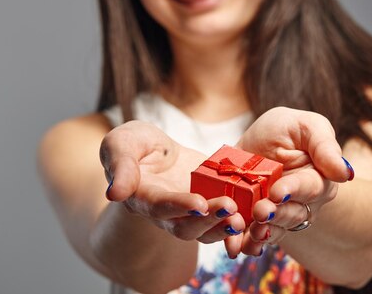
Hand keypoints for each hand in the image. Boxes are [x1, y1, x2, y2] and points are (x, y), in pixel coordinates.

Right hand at [101, 121, 245, 248]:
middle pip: (186, 226)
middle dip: (209, 219)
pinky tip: (256, 219)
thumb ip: (120, 164)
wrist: (155, 153)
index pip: (160, 206)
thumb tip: (115, 193)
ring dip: (225, 227)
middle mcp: (167, 213)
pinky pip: (223, 222)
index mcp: (143, 197)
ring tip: (243, 219)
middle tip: (230, 209)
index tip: (198, 204)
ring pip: (206, 230)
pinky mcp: (209, 206)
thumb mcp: (122, 142)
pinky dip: (239, 225)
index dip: (180, 207)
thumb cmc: (135, 145)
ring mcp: (189, 212)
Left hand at [232, 107, 354, 255]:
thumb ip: (324, 145)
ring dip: (260, 234)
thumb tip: (345, 172)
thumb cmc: (288, 130)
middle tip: (260, 211)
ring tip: (247, 232)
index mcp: (319, 179)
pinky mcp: (256, 224)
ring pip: (273, 231)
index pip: (309, 188)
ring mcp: (278, 216)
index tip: (277, 192)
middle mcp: (302, 203)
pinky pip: (251, 239)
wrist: (256, 142)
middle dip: (275, 215)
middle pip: (292, 215)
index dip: (293, 190)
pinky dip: (240, 243)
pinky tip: (233, 246)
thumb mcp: (306, 126)